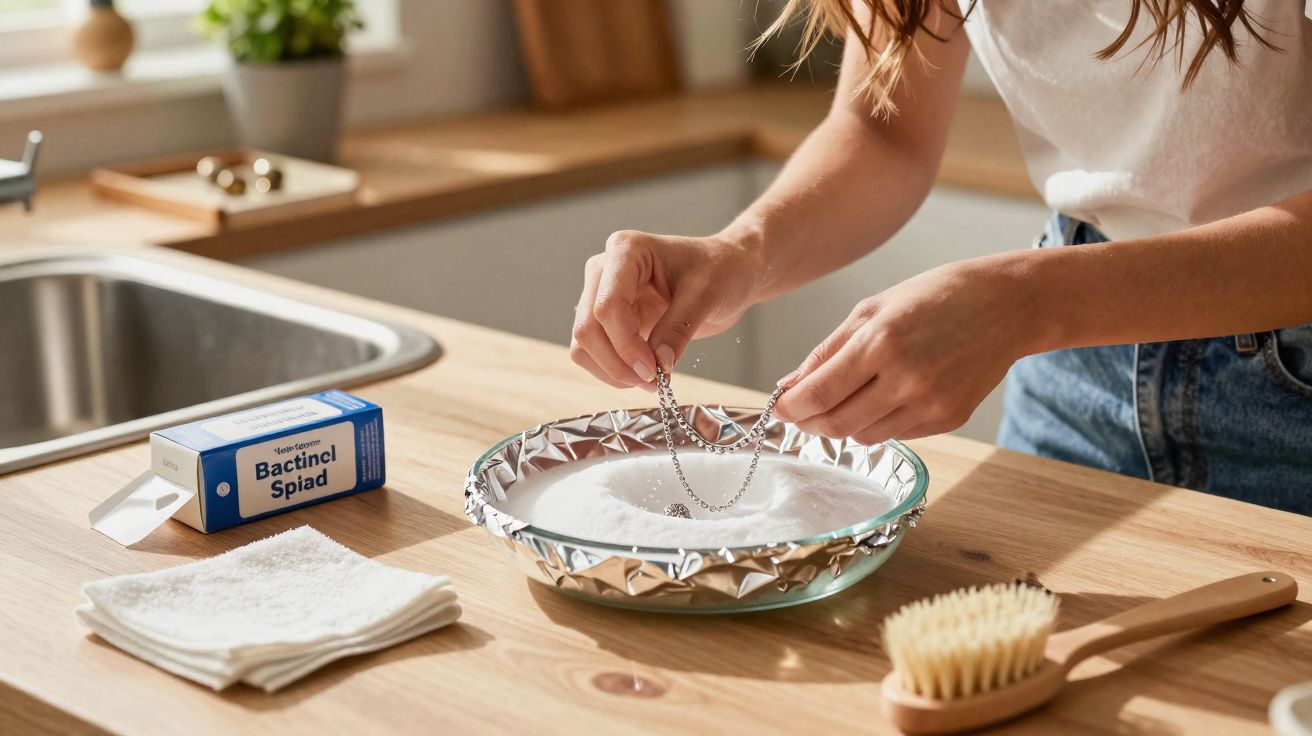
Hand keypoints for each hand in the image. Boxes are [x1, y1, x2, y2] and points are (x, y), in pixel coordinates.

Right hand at [571, 229, 761, 389]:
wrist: (726, 272)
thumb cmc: (719, 270)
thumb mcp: (705, 296)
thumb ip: (677, 329)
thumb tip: (657, 365)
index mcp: (626, 250)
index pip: (608, 305)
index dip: (626, 344)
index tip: (653, 370)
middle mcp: (605, 269)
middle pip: (588, 327)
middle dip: (617, 362)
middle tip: (652, 382)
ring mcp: (601, 294)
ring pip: (583, 343)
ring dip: (610, 370)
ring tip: (650, 380)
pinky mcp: (606, 319)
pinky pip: (593, 351)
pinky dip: (611, 370)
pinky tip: (641, 374)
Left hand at [773, 256, 1041, 442]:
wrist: (1007, 306)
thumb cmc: (934, 297)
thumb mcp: (872, 309)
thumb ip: (827, 351)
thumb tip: (789, 385)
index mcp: (881, 342)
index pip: (819, 394)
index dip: (790, 408)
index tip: (778, 407)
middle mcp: (906, 378)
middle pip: (836, 424)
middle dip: (809, 423)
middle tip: (799, 414)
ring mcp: (930, 404)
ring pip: (864, 436)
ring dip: (843, 424)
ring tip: (843, 399)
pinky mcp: (949, 419)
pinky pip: (896, 434)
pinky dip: (877, 423)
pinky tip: (883, 398)